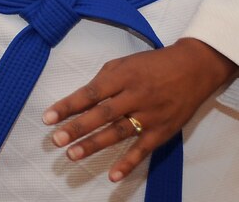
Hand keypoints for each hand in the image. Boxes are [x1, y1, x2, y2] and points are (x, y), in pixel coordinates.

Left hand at [43, 38, 236, 181]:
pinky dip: (128, 164)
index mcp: (122, 77)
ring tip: (72, 155)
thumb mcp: (123, 64)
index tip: (47, 118)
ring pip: (118, 133)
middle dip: (78, 128)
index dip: (68, 106)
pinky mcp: (162, 132)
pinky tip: (112, 176)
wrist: (194, 69)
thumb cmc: (151, 65)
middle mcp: (135, 96)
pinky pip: (143, 150)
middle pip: (102, 114)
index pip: (90, 93)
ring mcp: (150, 116)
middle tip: (56, 139)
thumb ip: (102, 81)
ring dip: (94, 145)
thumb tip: (79, 100)